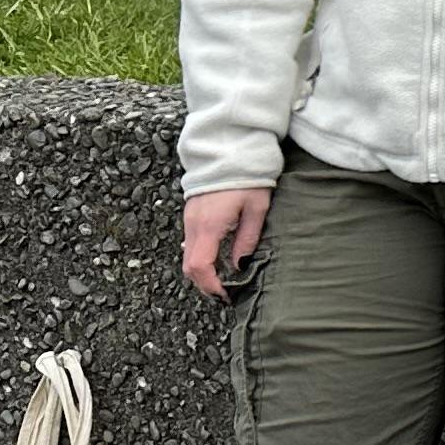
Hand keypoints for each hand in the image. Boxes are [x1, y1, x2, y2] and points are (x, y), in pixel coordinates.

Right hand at [181, 187, 271, 302]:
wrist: (229, 150)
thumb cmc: (248, 177)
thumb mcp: (257, 209)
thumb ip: (247, 239)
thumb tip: (240, 265)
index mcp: (209, 225)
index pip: (200, 266)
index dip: (211, 285)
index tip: (226, 295)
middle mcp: (193, 225)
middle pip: (189, 267)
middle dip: (205, 284)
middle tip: (226, 292)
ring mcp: (189, 220)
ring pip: (188, 256)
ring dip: (202, 272)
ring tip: (224, 280)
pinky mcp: (191, 215)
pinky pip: (191, 244)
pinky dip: (201, 258)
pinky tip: (218, 261)